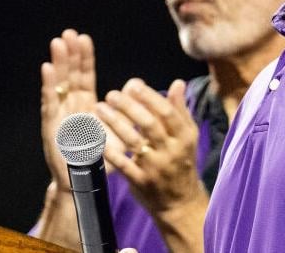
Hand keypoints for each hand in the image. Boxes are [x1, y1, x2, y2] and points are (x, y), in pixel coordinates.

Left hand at [96, 78, 207, 218]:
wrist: (181, 203)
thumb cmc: (182, 163)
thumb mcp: (187, 137)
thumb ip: (181, 109)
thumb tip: (179, 82)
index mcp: (184, 136)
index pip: (167, 112)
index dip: (150, 97)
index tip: (134, 85)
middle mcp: (171, 151)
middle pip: (148, 124)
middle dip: (128, 106)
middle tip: (111, 94)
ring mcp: (155, 167)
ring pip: (133, 141)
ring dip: (115, 123)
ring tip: (99, 109)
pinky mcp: (141, 182)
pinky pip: (123, 164)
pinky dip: (110, 151)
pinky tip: (97, 138)